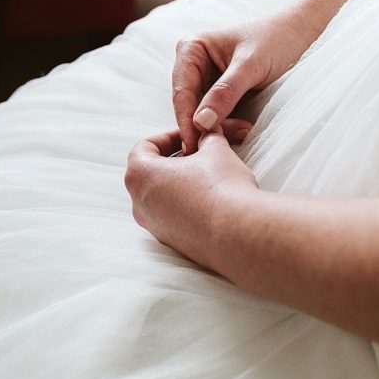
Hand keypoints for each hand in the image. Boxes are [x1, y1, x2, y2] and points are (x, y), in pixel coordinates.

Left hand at [125, 121, 256, 267]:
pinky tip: (212, 201)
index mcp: (140, 176)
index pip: (145, 147)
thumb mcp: (217, 150)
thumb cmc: (221, 188)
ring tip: (208, 178)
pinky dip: (187, 206)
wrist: (238, 233)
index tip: (190, 136)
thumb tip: (209, 136)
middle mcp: (140, 204)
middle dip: (176, 161)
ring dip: (181, 184)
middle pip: (152, 173)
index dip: (169, 137)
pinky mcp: (171, 242)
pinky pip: (173, 217)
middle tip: (200, 155)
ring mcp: (154, 226)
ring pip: (162, 197)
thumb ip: (208, 138)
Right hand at [172, 12, 316, 154]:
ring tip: (245, 130)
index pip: (181, 92)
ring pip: (203, 116)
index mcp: (191, 50)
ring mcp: (206, 82)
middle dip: (207, 126)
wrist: (297, 37)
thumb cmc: (274, 41)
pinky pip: (217, 117)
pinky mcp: (220, 95)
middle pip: (189, 107)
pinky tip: (244, 128)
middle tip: (225, 142)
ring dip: (221, 128)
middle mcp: (193, 66)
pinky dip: (228, 126)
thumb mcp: (250, 65)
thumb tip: (201, 122)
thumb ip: (225, 92)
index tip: (192, 145)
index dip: (186, 120)